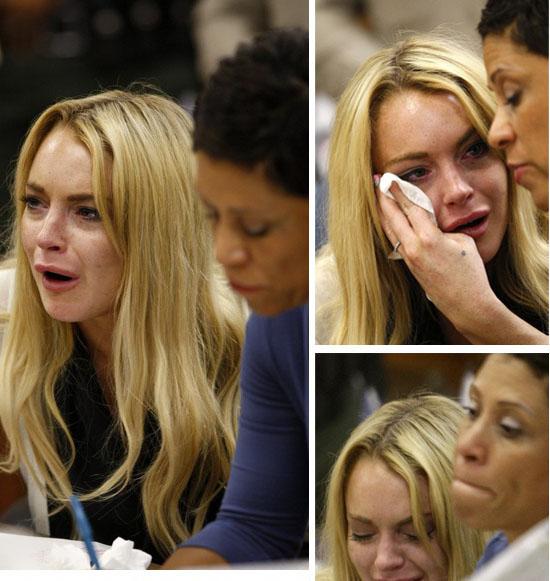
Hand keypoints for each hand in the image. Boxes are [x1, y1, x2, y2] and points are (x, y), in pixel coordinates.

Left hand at [377, 180, 498, 334]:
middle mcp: (413, 248)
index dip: (399, 191)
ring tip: (378, 197)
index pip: (410, 208)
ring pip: (390, 230)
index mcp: (429, 239)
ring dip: (383, 212)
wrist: (466, 303)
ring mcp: (409, 258)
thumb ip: (444, 229)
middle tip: (377, 181)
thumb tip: (431, 224)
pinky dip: (390, 226)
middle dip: (383, 198)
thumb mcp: (462, 242)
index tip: (389, 179)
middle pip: (392, 217)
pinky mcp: (409, 266)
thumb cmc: (470, 272)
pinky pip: (395, 241)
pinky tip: (388, 219)